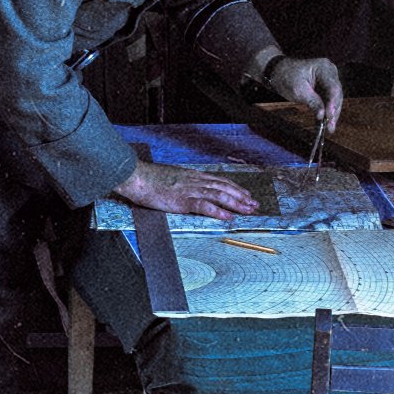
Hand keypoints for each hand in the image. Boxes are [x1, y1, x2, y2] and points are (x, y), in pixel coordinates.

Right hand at [112, 161, 258, 220]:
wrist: (139, 177)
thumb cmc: (151, 179)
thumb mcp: (173, 177)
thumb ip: (185, 182)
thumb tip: (191, 188)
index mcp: (193, 176)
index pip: (220, 181)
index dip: (235, 188)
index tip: (246, 194)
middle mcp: (196, 181)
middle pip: (224, 188)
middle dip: (242, 196)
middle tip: (255, 205)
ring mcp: (190, 190)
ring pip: (219, 196)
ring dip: (236, 204)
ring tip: (248, 210)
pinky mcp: (183, 201)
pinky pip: (204, 206)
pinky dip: (218, 212)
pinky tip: (228, 217)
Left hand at [268, 56, 342, 131]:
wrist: (279, 72)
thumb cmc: (287, 76)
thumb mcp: (298, 90)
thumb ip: (312, 102)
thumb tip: (322, 115)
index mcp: (324, 68)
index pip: (333, 87)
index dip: (333, 103)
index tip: (330, 115)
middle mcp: (330, 73)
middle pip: (336, 95)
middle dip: (334, 111)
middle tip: (330, 126)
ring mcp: (329, 81)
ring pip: (335, 100)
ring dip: (332, 115)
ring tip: (330, 128)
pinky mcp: (325, 89)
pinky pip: (329, 102)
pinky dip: (327, 113)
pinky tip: (326, 124)